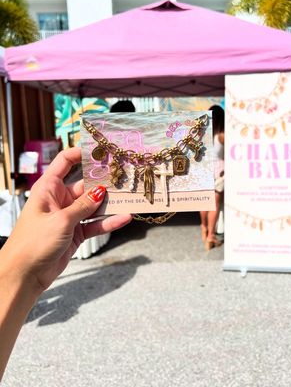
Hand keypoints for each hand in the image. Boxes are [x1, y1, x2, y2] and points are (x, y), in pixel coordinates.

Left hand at [1, 147, 131, 294]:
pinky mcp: (76, 233)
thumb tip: (101, 190)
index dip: (81, 153)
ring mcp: (69, 216)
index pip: (65, 162)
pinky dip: (108, 222)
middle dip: (104, 182)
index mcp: (49, 188)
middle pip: (86, 185)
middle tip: (124, 177)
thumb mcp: (61, 220)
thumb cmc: (34, 242)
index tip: (101, 152)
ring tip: (129, 197)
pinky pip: (95, 223)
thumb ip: (84, 205)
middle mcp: (60, 199)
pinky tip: (124, 218)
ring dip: (110, 203)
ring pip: (94, 205)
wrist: (25, 274)